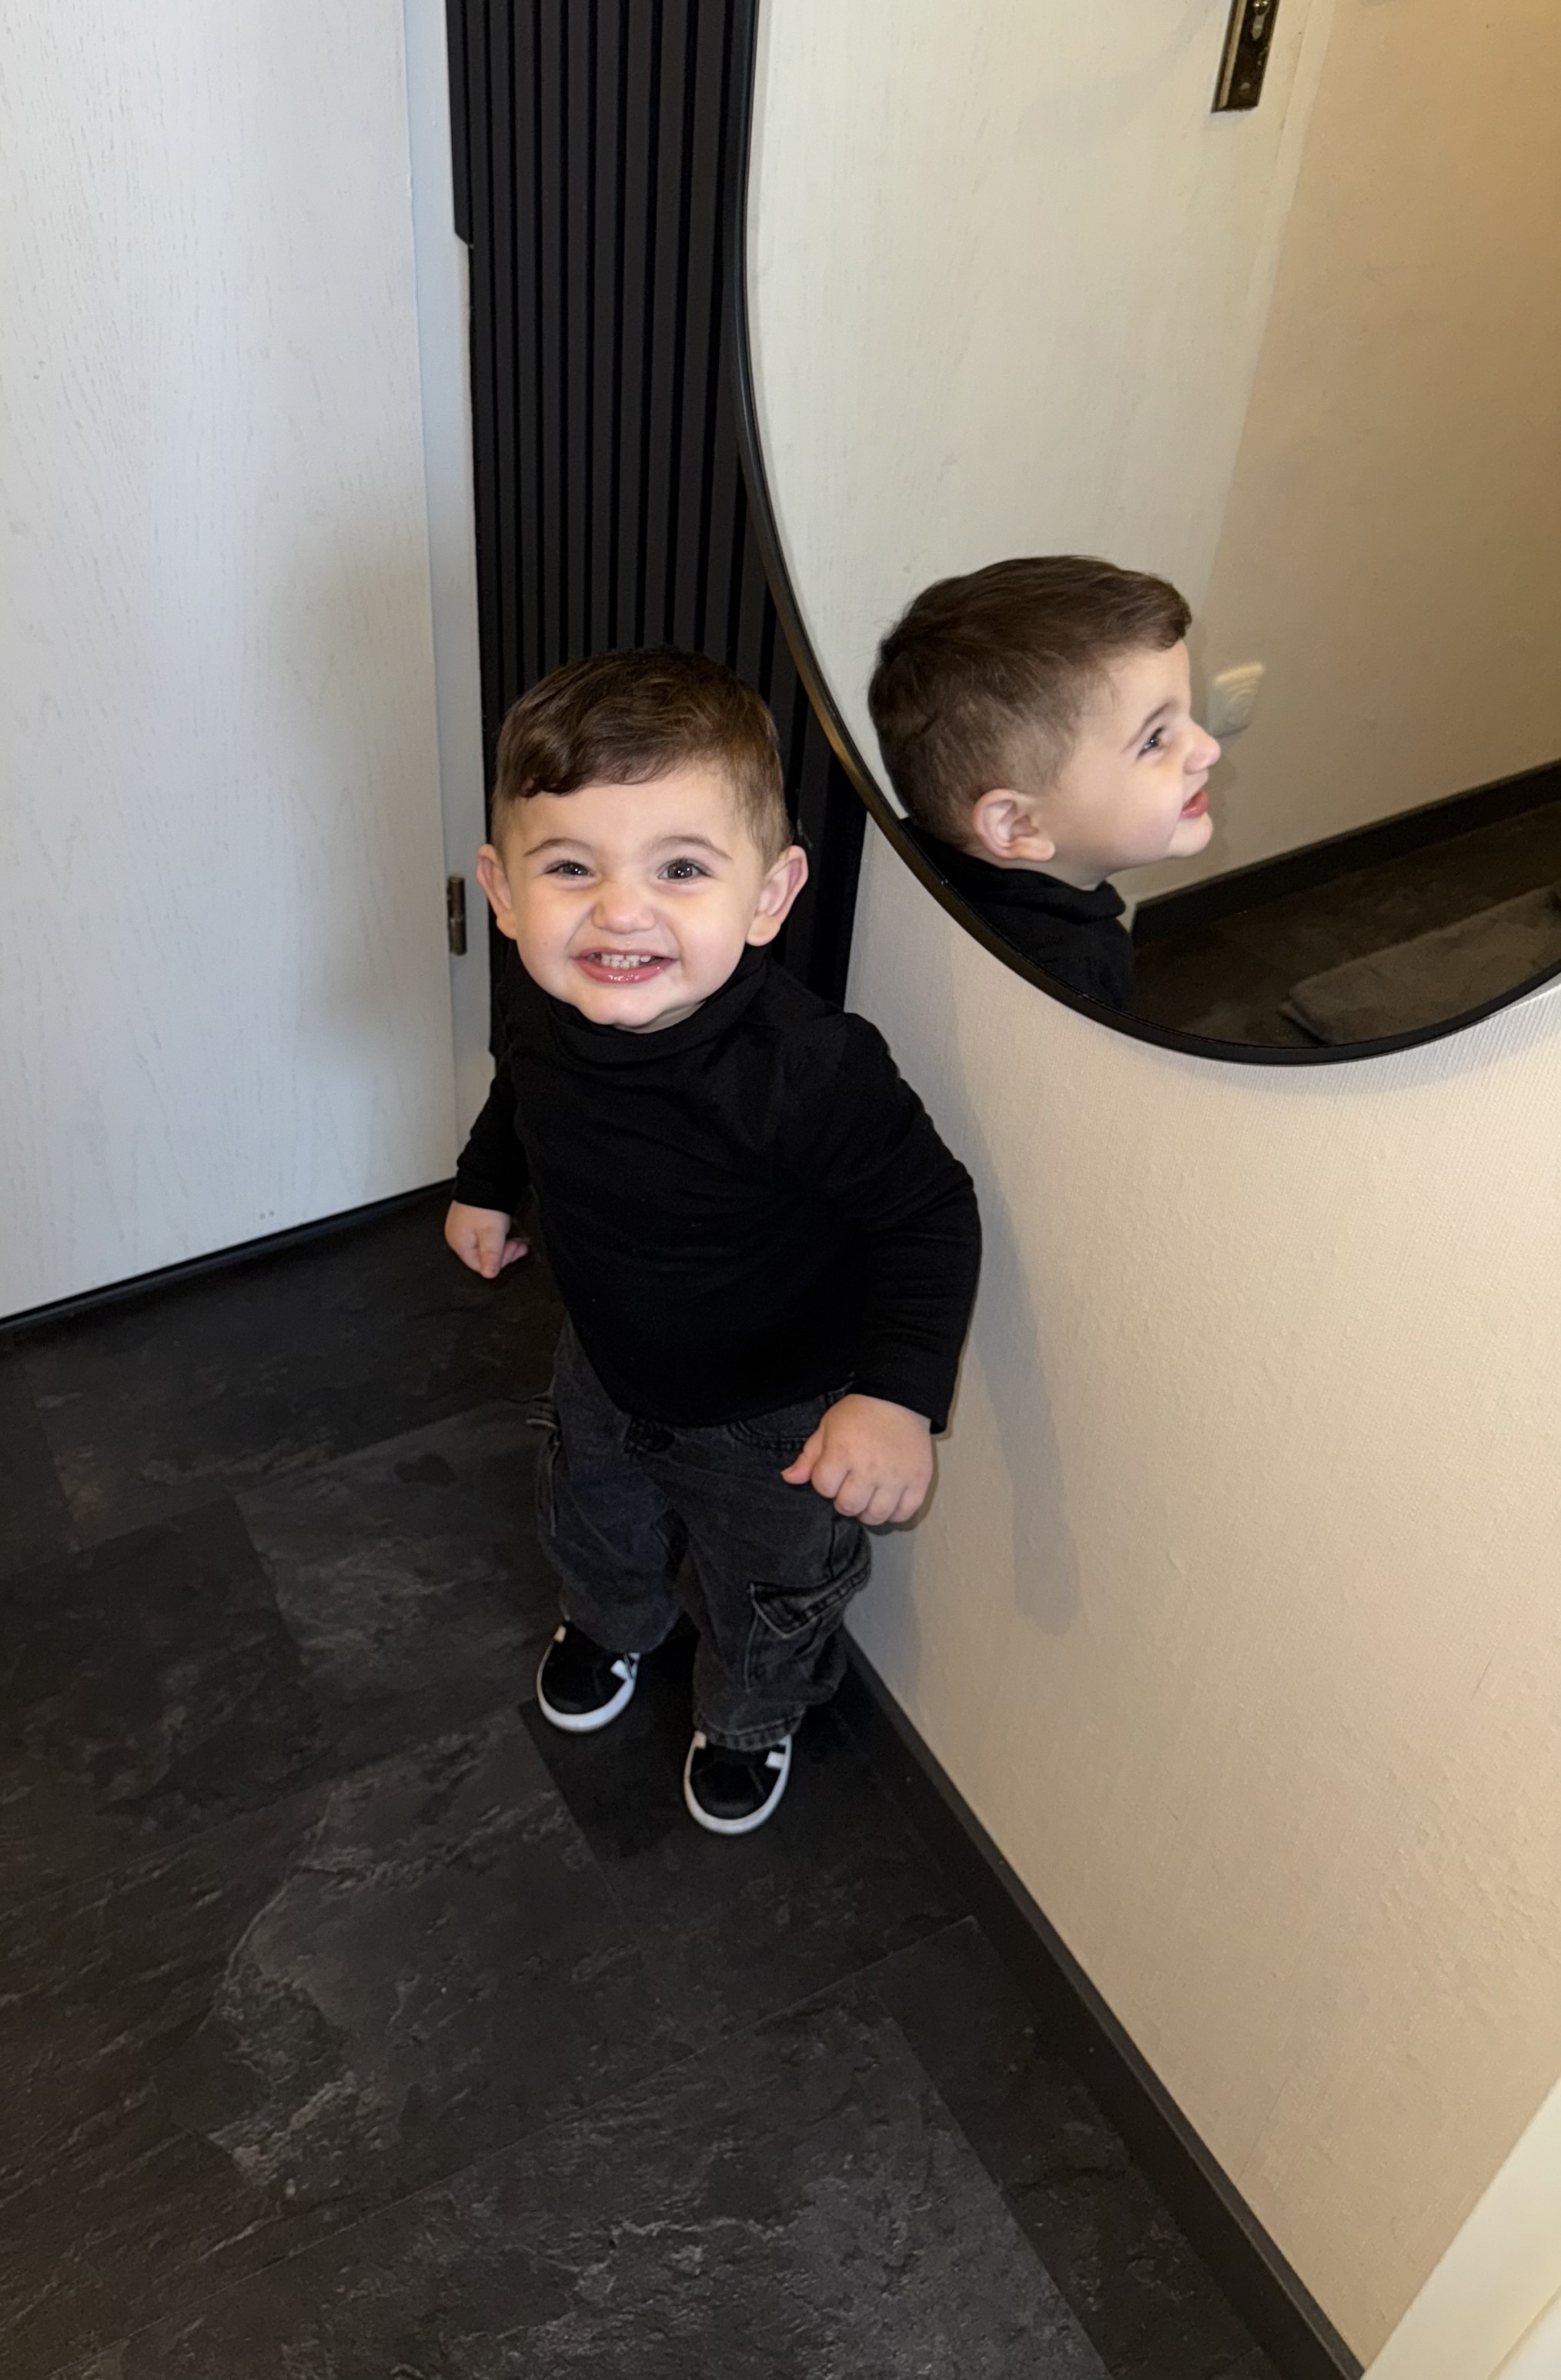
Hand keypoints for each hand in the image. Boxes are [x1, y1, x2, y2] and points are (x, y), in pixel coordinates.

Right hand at [445, 1201, 528, 1279]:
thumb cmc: (483, 1203)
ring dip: (504, 1244)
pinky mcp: (473, 1220)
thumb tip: (489, 1275)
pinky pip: (487, 1236)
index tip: (515, 1250)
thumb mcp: (491, 1233)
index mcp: (459, 1243)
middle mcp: (459, 1237)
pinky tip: (506, 1228)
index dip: (501, 1261)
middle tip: (520, 1244)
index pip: (481, 1266)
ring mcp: (465, 1229)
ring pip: (487, 1246)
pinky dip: (499, 1235)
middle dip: (505, 1252)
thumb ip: (491, 1255)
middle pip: (484, 1256)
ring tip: (516, 1237)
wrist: (484, 1178)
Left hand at [782, 1393, 932, 1524]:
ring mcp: (896, 1477)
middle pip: (848, 1506)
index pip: (823, 1488)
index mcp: (842, 1453)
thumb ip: (808, 1456)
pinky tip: (888, 1499)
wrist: (900, 1399)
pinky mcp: (918, 1481)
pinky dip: (894, 1512)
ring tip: (869, 1495)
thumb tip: (789, 1478)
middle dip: (844, 1499)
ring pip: (875, 1515)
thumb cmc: (860, 1413)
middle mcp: (870, 1468)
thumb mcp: (827, 1427)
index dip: (825, 1483)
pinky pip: (903, 1513)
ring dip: (867, 1510)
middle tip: (851, 1486)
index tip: (834, 1472)